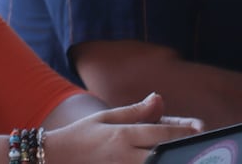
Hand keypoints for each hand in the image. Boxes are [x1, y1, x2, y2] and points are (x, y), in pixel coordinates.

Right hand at [46, 92, 203, 162]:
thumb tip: (158, 97)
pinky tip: (160, 156)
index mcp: (122, 134)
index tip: (198, 127)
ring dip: (169, 157)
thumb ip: (135, 110)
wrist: (56, 156)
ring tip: (181, 151)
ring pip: (156, 163)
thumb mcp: (106, 117)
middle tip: (197, 144)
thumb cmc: (81, 134)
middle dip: (182, 147)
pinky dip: (154, 162)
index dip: (182, 130)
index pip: (161, 132)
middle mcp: (125, 154)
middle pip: (164, 152)